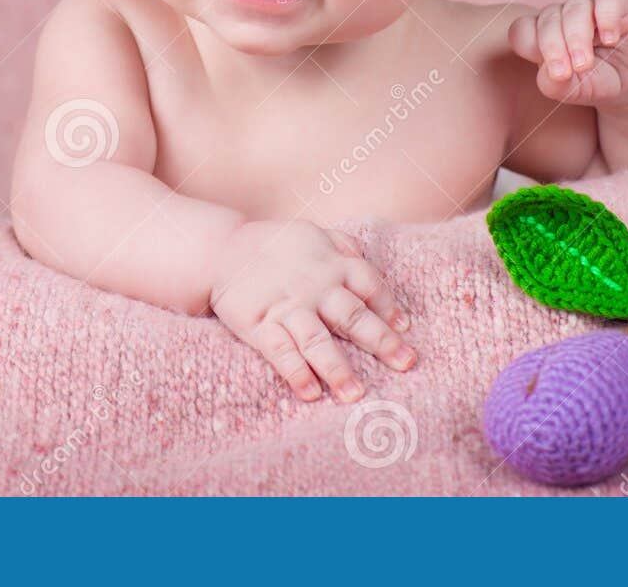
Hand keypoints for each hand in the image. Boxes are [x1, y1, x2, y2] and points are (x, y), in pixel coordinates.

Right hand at [208, 220, 415, 401]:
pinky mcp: (259, 324)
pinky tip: (310, 392)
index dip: (389, 306)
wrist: (222, 250)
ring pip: (317, 340)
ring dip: (338, 368)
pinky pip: (279, 350)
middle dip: (381, 340)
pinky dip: (295, 371)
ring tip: (355, 393)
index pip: (369, 285)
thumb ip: (343, 246)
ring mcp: (286, 307)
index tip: (406, 328)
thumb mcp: (313, 234)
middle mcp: (314, 287)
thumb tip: (371, 263)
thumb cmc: (275, 245)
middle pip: (352, 316)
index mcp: (331, 264)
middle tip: (405, 363)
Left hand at [509, 0, 627, 108]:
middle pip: (547, 20)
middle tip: (568, 73)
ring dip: (577, 36)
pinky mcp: (618, 5)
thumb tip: (549, 74)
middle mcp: (562, 17)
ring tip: (585, 64)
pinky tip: (610, 39)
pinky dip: (606, 18)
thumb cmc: (596, 83)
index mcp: (541, 35)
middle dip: (554, 47)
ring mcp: (588, 8)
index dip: (532, 48)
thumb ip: (556, 85)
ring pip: (574, 8)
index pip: (521, 30)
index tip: (556, 74)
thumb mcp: (575, 91)